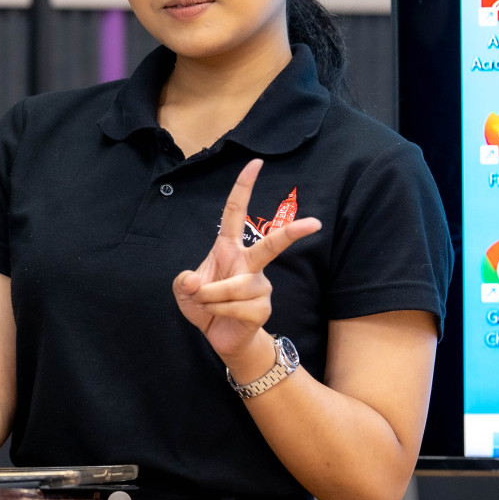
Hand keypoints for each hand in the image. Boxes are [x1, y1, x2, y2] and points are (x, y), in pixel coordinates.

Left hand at [172, 158, 321, 369]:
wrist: (219, 336)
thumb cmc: (205, 305)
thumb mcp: (184, 290)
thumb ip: (183, 282)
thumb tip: (194, 282)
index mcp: (229, 248)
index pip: (235, 212)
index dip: (243, 187)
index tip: (255, 163)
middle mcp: (249, 263)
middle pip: (271, 245)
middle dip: (292, 233)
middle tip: (315, 223)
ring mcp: (260, 285)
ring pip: (234, 287)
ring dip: (211, 297)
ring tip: (206, 303)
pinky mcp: (262, 308)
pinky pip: (236, 307)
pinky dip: (218, 312)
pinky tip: (219, 316)